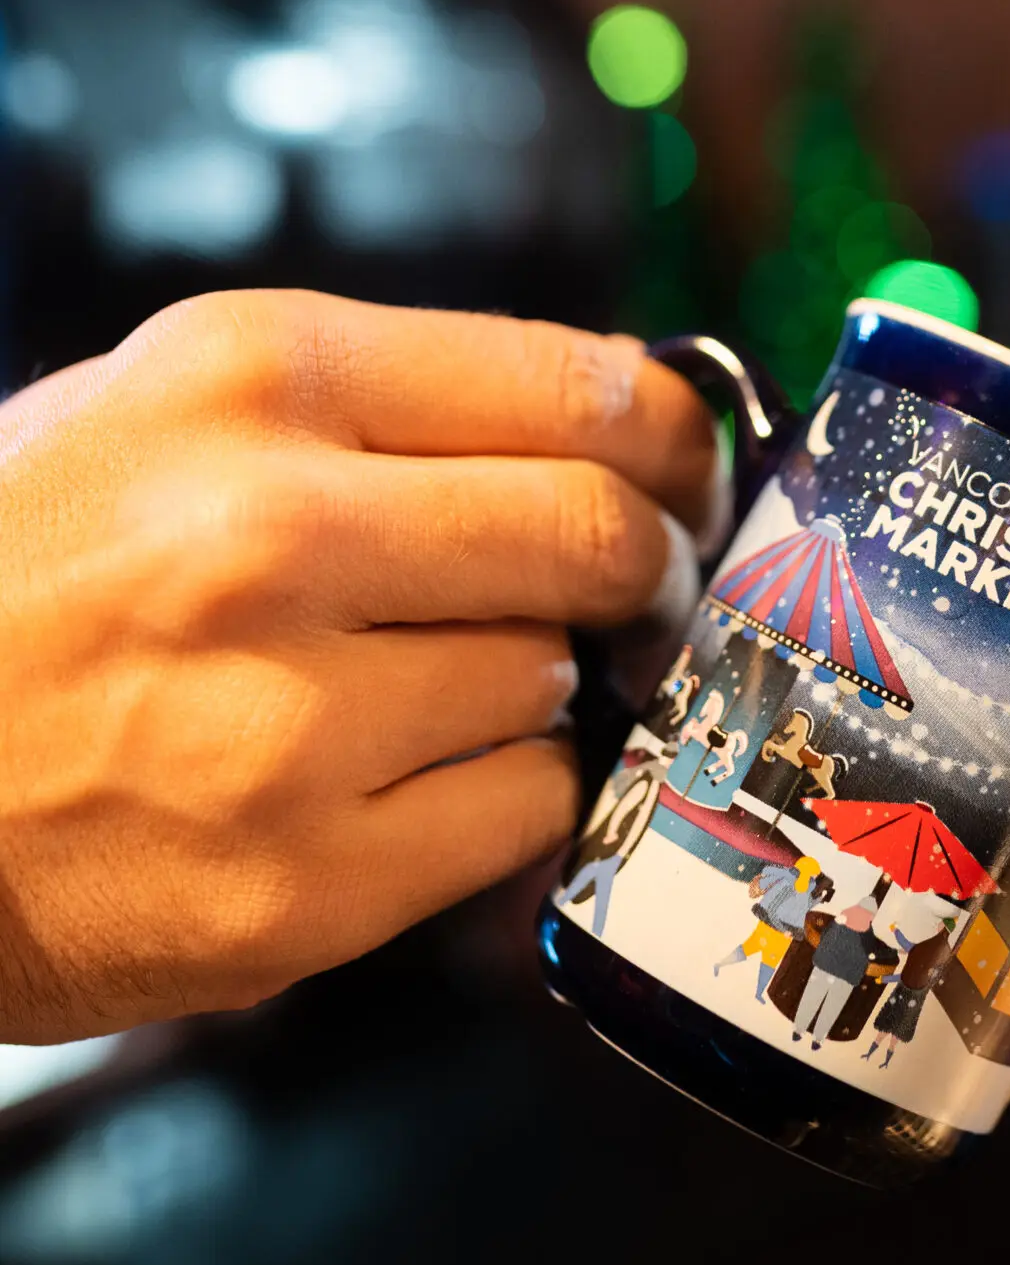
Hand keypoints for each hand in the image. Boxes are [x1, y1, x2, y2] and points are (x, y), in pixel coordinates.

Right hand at [0, 289, 717, 1040]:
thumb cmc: (10, 579)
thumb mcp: (155, 411)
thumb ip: (372, 405)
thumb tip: (604, 424)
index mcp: (252, 378)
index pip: (576, 384)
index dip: (672, 436)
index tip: (687, 469)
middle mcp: (274, 533)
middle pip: (602, 533)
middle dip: (641, 562)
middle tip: (623, 584)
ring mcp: (287, 720)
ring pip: (555, 680)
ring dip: (528, 682)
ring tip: (410, 686)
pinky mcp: (297, 886)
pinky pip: (517, 815)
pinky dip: (496, 796)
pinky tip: (395, 781)